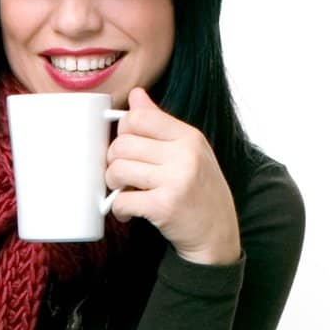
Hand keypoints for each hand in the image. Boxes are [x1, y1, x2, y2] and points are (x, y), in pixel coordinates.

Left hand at [106, 85, 241, 263]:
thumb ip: (160, 123)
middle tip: (121, 175)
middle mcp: (184, 155)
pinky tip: (127, 212)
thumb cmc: (199, 191)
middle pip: (123, 144)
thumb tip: (136, 95)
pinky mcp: (164, 207)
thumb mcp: (189, 151)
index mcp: (189, 137)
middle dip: (113, 161)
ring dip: (112, 184)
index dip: (123, 132)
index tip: (127, 148)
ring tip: (123, 191)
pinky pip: (121, 200)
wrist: (217, 234)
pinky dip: (118, 209)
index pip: (140, 117)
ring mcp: (175, 181)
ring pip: (118, 169)